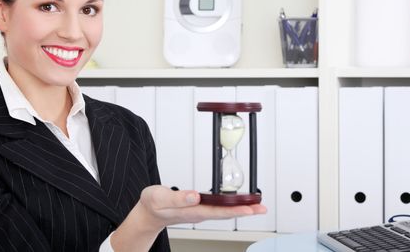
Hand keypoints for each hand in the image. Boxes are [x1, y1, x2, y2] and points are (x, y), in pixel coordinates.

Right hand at [110, 185, 265, 251]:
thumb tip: (195, 196)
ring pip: (224, 211)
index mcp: (192, 211)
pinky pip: (218, 208)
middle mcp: (198, 213)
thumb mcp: (160, 197)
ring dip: (240, 209)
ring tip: (256, 206)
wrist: (148, 213)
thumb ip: (177, 198)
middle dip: (245, 211)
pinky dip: (230, 206)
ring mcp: (199, 212)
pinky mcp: (198, 208)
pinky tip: (237, 204)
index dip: (235, 210)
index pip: (218, 212)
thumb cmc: (153, 204)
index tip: (250, 209)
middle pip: (226, 213)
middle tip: (262, 208)